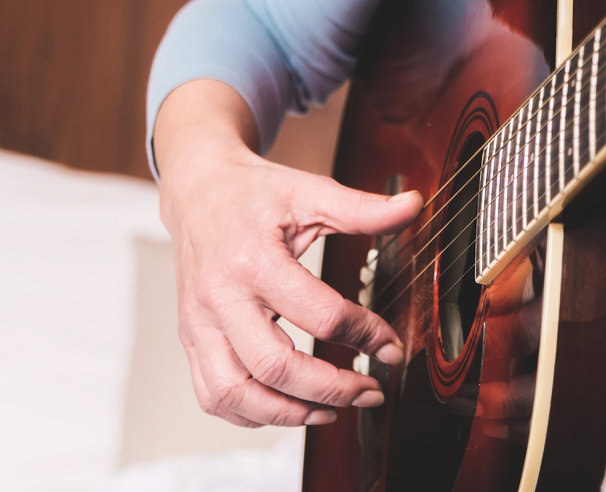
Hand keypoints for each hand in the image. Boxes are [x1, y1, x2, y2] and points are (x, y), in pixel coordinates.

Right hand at [153, 79, 422, 426]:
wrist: (198, 191)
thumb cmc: (253, 194)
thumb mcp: (310, 192)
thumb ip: (362, 208)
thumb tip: (414, 205)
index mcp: (254, 260)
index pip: (319, 315)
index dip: (364, 334)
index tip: (391, 345)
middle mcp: (220, 299)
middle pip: (274, 367)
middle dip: (330, 389)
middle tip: (369, 391)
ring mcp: (199, 324)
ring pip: (233, 394)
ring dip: (286, 414)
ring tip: (330, 411)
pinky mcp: (191, 339)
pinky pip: (212, 395)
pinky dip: (249, 413)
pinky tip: (286, 407)